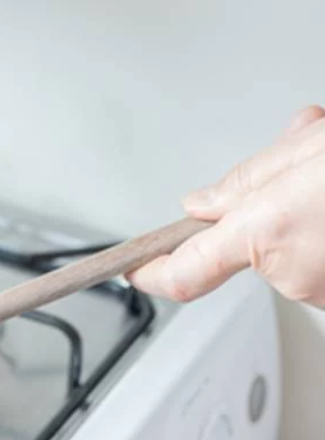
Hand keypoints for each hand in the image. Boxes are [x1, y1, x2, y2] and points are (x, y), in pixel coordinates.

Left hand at [128, 105, 324, 307]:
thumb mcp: (312, 149)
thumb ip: (247, 178)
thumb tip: (202, 203)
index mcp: (268, 231)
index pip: (183, 271)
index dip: (151, 273)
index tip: (133, 270)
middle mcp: (293, 273)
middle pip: (245, 245)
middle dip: (262, 208)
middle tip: (299, 170)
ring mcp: (321, 290)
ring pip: (284, 251)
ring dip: (297, 217)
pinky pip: (314, 262)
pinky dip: (320, 233)